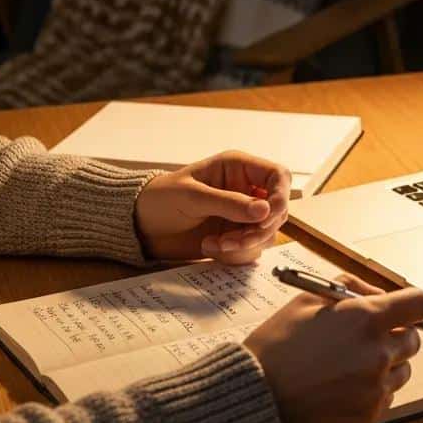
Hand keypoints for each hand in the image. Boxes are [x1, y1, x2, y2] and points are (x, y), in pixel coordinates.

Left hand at [134, 151, 289, 262]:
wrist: (141, 226)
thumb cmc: (161, 198)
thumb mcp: (192, 196)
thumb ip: (229, 203)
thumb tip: (265, 210)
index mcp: (238, 168)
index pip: (278, 176)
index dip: (281, 194)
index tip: (270, 214)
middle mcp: (246, 190)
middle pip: (278, 210)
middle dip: (259, 229)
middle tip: (234, 239)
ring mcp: (242, 216)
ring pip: (267, 233)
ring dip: (244, 244)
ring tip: (215, 244)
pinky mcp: (236, 236)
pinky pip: (251, 249)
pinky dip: (234, 254)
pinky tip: (210, 247)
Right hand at [244, 274, 422, 422]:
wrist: (255, 396)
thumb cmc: (277, 343)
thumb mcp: (307, 298)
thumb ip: (349, 287)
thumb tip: (378, 295)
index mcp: (367, 318)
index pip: (421, 305)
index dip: (412, 305)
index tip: (402, 309)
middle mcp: (379, 353)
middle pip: (414, 340)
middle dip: (396, 334)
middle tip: (366, 337)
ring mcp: (375, 387)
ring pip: (403, 370)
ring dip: (387, 364)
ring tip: (350, 363)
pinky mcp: (368, 414)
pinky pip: (387, 396)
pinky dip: (373, 390)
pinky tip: (343, 385)